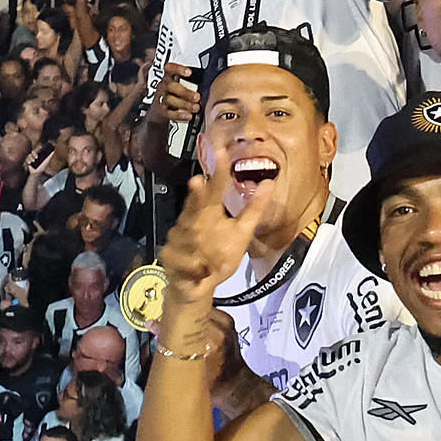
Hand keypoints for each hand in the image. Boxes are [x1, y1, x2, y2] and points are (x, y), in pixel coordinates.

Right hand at [155, 61, 201, 125]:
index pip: (170, 68)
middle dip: (185, 92)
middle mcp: (163, 86)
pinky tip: (189, 116)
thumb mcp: (181, 85)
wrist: (162, 110)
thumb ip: (191, 83)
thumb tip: (209, 86)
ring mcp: (160, 98)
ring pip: (170, 100)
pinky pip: (169, 113)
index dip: (178, 69)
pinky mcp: (161, 111)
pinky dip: (180, 115)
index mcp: (169, 77)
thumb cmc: (176, 95)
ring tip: (196, 108)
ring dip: (185, 104)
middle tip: (197, 97)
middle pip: (171, 86)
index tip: (189, 72)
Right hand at [158, 170, 281, 303]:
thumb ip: (254, 209)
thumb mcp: (242, 232)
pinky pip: (183, 259)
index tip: (220, 153)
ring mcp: (179, 238)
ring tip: (205, 255)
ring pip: (188, 234)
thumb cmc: (218, 255)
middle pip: (195, 206)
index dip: (218, 173)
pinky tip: (200, 270)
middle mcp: (192, 221)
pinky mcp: (171, 257)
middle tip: (197, 182)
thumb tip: (270, 182)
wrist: (195, 286)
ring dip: (196, 242)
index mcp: (209, 213)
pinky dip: (192, 265)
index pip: (214, 189)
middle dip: (195, 196)